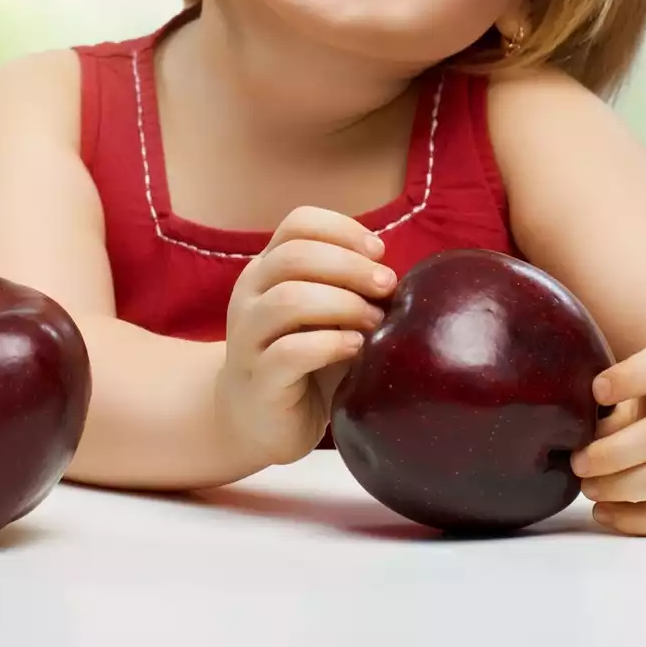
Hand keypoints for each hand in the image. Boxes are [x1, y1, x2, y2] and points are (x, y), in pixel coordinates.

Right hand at [214, 206, 396, 469]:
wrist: (257, 423)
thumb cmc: (303, 362)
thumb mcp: (326, 315)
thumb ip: (350, 289)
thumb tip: (398, 277)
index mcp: (267, 270)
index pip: (298, 224)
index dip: (342, 229)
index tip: (379, 252)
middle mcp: (250, 295)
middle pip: (295, 255)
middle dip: (350, 266)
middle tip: (387, 286)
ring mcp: (247, 337)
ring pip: (288, 299)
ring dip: (343, 304)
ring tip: (375, 322)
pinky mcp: (258, 379)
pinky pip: (289, 351)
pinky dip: (330, 344)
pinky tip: (355, 348)